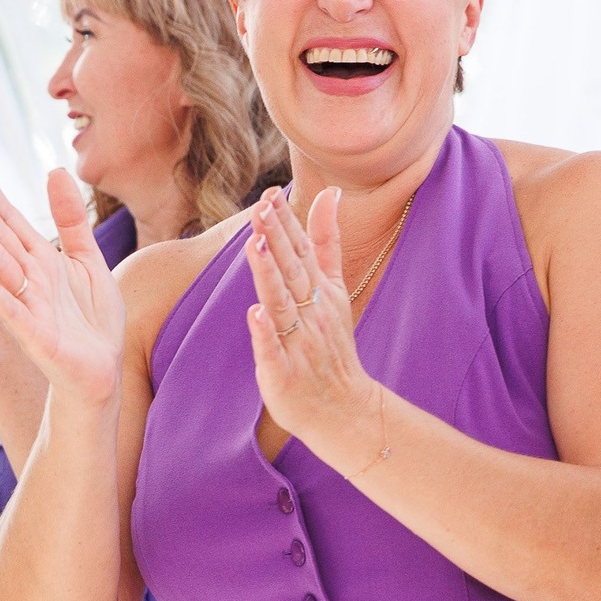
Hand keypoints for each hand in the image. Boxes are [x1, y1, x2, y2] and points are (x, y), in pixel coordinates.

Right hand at [0, 161, 126, 406]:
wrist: (100, 373)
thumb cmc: (91, 321)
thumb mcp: (87, 259)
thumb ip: (71, 218)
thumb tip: (56, 170)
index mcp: (38, 259)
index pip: (7, 218)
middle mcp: (26, 278)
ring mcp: (27, 305)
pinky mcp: (34, 334)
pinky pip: (10, 308)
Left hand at [242, 185, 384, 463]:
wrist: (345, 408)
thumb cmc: (331, 345)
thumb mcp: (335, 289)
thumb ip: (327, 241)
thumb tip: (330, 192)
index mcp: (320, 292)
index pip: (302, 251)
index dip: (287, 223)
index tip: (272, 194)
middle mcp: (311, 313)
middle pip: (291, 271)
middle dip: (277, 238)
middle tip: (262, 207)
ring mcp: (298, 343)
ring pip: (281, 304)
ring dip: (269, 275)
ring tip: (256, 246)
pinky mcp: (284, 373)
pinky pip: (273, 351)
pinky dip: (265, 333)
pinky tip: (256, 314)